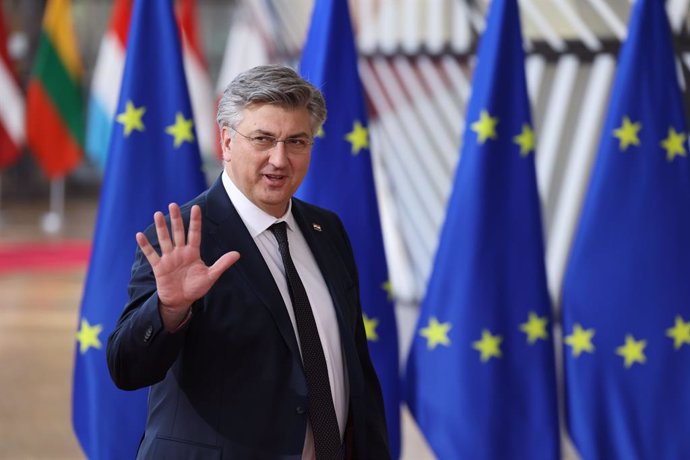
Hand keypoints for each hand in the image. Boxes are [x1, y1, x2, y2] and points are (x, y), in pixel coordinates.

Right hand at [136, 203, 239, 329]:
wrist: (181, 302)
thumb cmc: (196, 288)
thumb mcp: (211, 276)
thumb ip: (222, 264)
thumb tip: (237, 254)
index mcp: (193, 252)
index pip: (194, 233)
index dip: (195, 221)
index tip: (196, 207)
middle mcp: (180, 252)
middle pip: (178, 232)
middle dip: (176, 219)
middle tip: (173, 204)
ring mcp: (169, 258)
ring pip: (164, 240)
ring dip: (161, 228)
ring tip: (157, 214)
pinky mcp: (159, 267)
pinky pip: (151, 254)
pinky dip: (145, 245)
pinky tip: (139, 235)